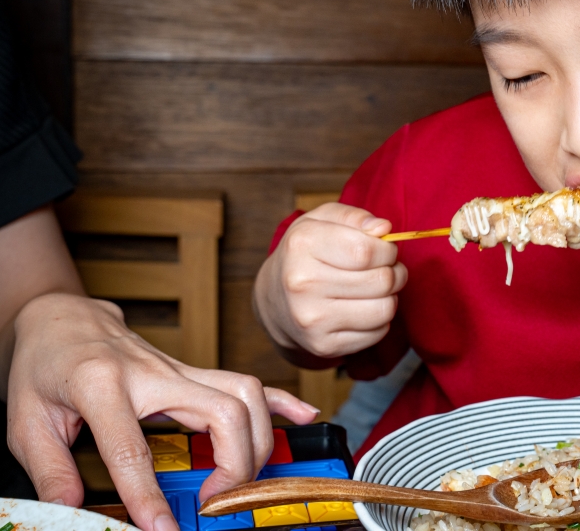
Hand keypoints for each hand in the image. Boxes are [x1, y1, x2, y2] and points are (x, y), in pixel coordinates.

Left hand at [6, 294, 319, 530]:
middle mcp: (152, 373)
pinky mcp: (194, 372)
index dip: (148, 495)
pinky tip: (302, 420)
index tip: (163, 528)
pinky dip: (280, 402)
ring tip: (243, 479)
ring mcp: (179, 369)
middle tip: (217, 500)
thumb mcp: (25, 420)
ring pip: (244, 393)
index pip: (132, 447)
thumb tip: (69, 509)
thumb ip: (49, 468)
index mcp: (102, 385)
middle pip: (221, 410)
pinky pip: (248, 382)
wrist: (62, 318)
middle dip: (235, 462)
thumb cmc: (44, 365)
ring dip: (259, 438)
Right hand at [253, 203, 407, 360]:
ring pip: (385, 309)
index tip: (384, 250)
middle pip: (382, 280)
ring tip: (376, 288)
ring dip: (391, 297)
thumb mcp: (322, 220)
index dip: (387, 250)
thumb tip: (383, 229)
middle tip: (386, 269)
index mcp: (302, 245)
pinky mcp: (324, 345)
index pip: (367, 250)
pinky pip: (378, 333)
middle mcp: (302, 284)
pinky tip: (362, 308)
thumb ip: (354, 217)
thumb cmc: (307, 253)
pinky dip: (379, 320)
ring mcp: (312, 319)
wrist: (275, 301)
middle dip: (395, 272)